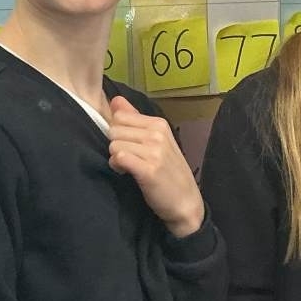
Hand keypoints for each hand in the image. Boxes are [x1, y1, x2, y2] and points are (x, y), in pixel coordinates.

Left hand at [108, 97, 205, 237]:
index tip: (128, 145)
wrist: (186, 202)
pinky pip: (118, 158)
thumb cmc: (169, 172)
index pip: (120, 116)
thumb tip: (115, 99)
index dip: (118, 132)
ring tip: (129, 167)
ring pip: (114, 144)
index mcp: (159, 124)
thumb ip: (134, 119)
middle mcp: (157, 134)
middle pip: (114, 130)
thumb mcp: (156, 141)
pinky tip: (126, 173)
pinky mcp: (148, 169)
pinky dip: (117, 166)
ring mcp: (154, 151)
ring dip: (115, 158)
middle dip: (115, 145)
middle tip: (128, 158)